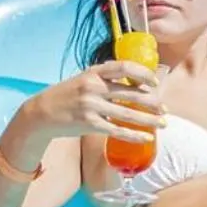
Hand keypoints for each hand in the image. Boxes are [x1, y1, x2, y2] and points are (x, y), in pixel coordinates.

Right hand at [17, 61, 164, 144]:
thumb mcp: (84, 79)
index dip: (143, 74)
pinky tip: (147, 138)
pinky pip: (117, 130)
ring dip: (149, 120)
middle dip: (153, 102)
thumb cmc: (67, 95)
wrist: (41, 112)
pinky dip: (135, 135)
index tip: (155, 82)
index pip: (125, 67)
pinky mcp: (89, 124)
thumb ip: (106, 79)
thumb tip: (136, 85)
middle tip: (165, 109)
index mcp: (94, 72)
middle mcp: (93, 87)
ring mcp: (91, 106)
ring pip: (128, 114)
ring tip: (163, 124)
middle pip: (132, 93)